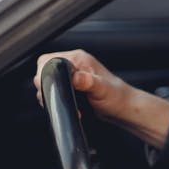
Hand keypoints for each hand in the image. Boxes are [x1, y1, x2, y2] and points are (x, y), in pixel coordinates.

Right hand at [33, 49, 168, 148]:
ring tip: (71, 105)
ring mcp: (72, 76)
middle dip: (49, 88)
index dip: (45, 73)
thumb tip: (76, 77)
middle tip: (63, 98)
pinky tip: (72, 108)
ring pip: (49, 83)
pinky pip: (56, 92)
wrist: (123, 109)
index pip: (48, 60)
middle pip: (45, 72)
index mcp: (78, 59)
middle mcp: (74, 65)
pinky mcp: (71, 87)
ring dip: (55, 97)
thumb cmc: (117, 97)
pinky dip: (59, 101)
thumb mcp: (102, 89)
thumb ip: (88, 82)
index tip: (51, 87)